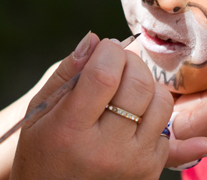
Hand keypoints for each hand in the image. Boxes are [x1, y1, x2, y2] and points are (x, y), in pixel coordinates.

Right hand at [9, 33, 172, 179]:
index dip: (109, 52)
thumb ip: (66, 73)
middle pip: (139, 85)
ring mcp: (133, 163)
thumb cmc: (43, 153)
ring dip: (146, 86)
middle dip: (131, 62)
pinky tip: (130, 119)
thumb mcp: (39, 114)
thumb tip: (95, 39)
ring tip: (126, 91)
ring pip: (161, 102)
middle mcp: (106, 150)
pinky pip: (167, 127)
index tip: (104, 49)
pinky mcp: (150, 172)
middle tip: (118, 64)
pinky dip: (151, 114)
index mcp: (70, 131)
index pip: (104, 76)